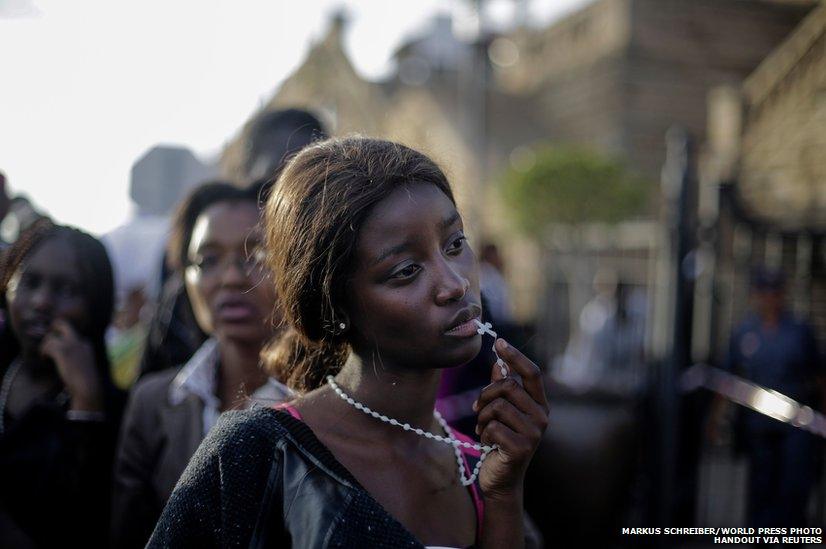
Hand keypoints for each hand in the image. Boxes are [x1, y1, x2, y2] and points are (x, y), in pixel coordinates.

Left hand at [40, 319, 102, 411]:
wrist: (88, 386)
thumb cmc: (86, 382)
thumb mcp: (83, 366)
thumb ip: (76, 359)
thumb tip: (63, 360)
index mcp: (86, 345)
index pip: (72, 334)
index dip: (62, 340)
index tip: (57, 351)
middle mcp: (79, 341)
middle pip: (62, 324)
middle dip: (52, 329)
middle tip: (46, 341)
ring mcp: (71, 344)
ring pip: (50, 336)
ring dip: (44, 346)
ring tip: (45, 357)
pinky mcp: (62, 350)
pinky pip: (47, 345)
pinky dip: (43, 353)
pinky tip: (45, 361)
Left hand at [473, 338, 548, 499]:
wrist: (502, 480)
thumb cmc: (501, 442)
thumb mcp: (502, 413)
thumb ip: (502, 389)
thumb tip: (497, 362)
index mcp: (539, 404)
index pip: (531, 373)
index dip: (515, 355)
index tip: (499, 342)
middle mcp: (541, 416)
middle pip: (507, 386)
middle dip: (485, 396)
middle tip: (477, 410)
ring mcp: (534, 433)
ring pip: (497, 407)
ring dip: (482, 418)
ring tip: (484, 429)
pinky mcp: (521, 448)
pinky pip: (492, 427)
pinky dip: (483, 434)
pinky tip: (488, 444)